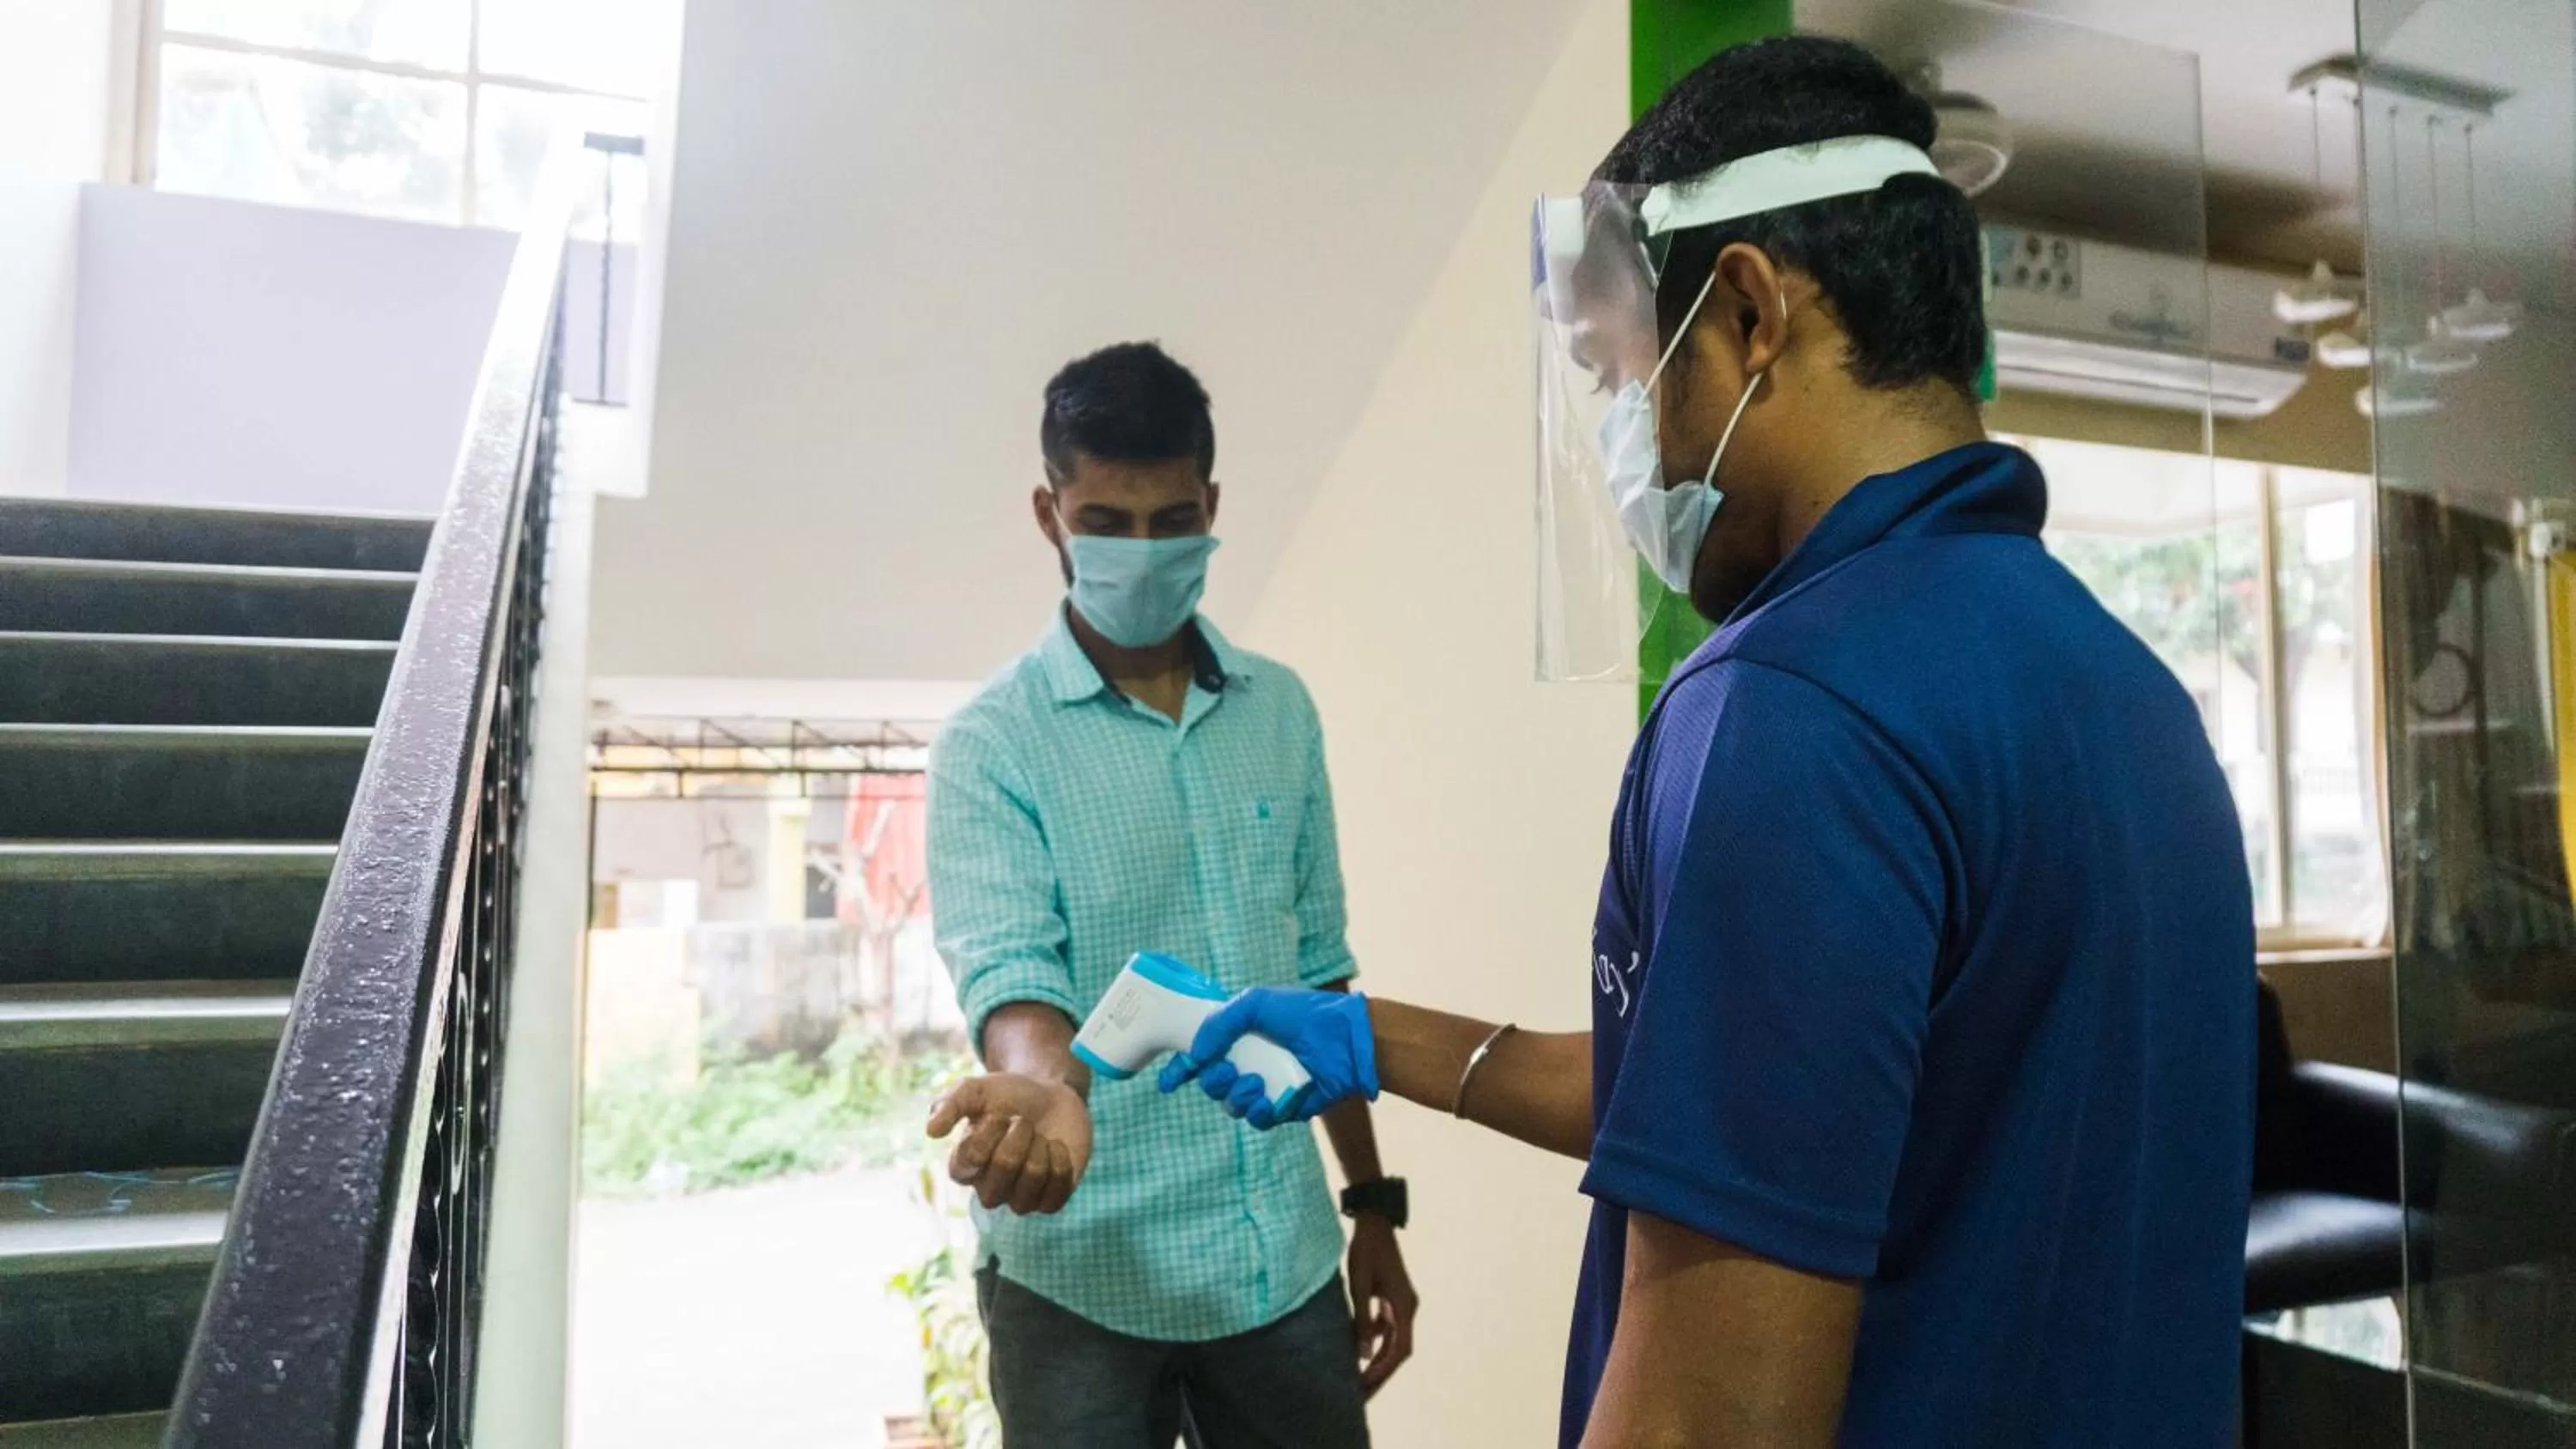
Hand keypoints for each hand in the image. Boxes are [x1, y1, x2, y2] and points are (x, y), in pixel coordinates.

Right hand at [925, 1072, 1091, 1213]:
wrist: (1051, 1096)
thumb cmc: (1008, 1095)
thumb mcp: (975, 1089)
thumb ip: (950, 1104)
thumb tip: (931, 1131)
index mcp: (965, 1166)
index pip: (969, 1161)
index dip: (989, 1134)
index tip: (999, 1115)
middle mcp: (988, 1188)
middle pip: (1004, 1170)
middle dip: (1019, 1137)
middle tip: (1023, 1121)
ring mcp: (1018, 1197)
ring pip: (1028, 1189)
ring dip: (1040, 1152)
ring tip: (1040, 1136)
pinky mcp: (1049, 1200)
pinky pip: (1053, 1200)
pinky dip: (1060, 1167)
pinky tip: (1056, 1149)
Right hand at [1157, 987, 1378, 1128]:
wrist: (1345, 1038)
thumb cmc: (1304, 1014)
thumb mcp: (1256, 1003)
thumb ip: (1220, 1023)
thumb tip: (1196, 1054)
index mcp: (1240, 1038)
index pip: (1201, 1056)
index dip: (1181, 1070)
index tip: (1168, 1082)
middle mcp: (1250, 1063)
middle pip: (1212, 1084)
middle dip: (1211, 1081)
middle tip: (1225, 1070)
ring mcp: (1267, 1086)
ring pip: (1232, 1105)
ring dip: (1235, 1096)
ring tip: (1254, 1083)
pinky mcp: (1284, 1107)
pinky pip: (1258, 1119)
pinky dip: (1257, 1111)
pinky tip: (1266, 1099)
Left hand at [1346, 1214, 1417, 1397]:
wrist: (1374, 1223)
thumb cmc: (1365, 1251)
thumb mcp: (1359, 1287)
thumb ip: (1361, 1321)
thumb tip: (1362, 1356)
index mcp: (1404, 1306)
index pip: (1399, 1350)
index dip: (1384, 1371)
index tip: (1366, 1386)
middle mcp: (1408, 1308)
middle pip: (1398, 1351)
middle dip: (1380, 1374)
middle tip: (1361, 1395)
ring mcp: (1402, 1304)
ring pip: (1393, 1342)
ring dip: (1378, 1361)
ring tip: (1358, 1381)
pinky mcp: (1393, 1300)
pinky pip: (1387, 1329)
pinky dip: (1375, 1343)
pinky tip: (1358, 1352)